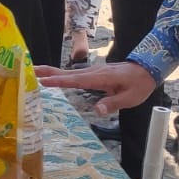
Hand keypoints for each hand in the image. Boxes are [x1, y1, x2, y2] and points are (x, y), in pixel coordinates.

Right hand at [36, 60, 154, 115]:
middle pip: (68, 73)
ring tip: (35, 72)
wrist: (148, 68)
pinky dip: (62, 75)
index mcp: (101, 78)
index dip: (60, 82)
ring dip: (52, 72)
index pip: (77, 81)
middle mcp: (94, 72)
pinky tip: (55, 78)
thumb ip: (113, 103)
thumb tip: (96, 110)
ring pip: (70, 73)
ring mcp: (93, 72)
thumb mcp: (130, 98)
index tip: (43, 81)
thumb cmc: (140, 84)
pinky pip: (75, 75)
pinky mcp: (94, 74)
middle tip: (30, 70)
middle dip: (49, 72)